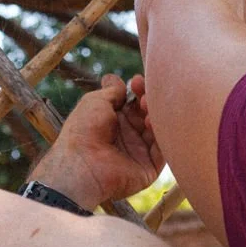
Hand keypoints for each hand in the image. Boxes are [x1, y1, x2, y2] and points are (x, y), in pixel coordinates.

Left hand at [28, 74, 163, 210]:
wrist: (82, 166)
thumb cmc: (82, 131)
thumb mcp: (95, 102)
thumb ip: (112, 91)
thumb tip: (116, 78)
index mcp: (113, 121)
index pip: (134, 102)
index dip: (138, 90)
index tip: (136, 81)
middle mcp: (127, 136)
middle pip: (147, 114)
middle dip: (148, 101)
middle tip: (144, 96)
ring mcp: (139, 151)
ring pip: (157, 129)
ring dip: (155, 115)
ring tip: (146, 107)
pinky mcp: (149, 167)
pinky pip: (163, 149)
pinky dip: (162, 134)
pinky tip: (150, 123)